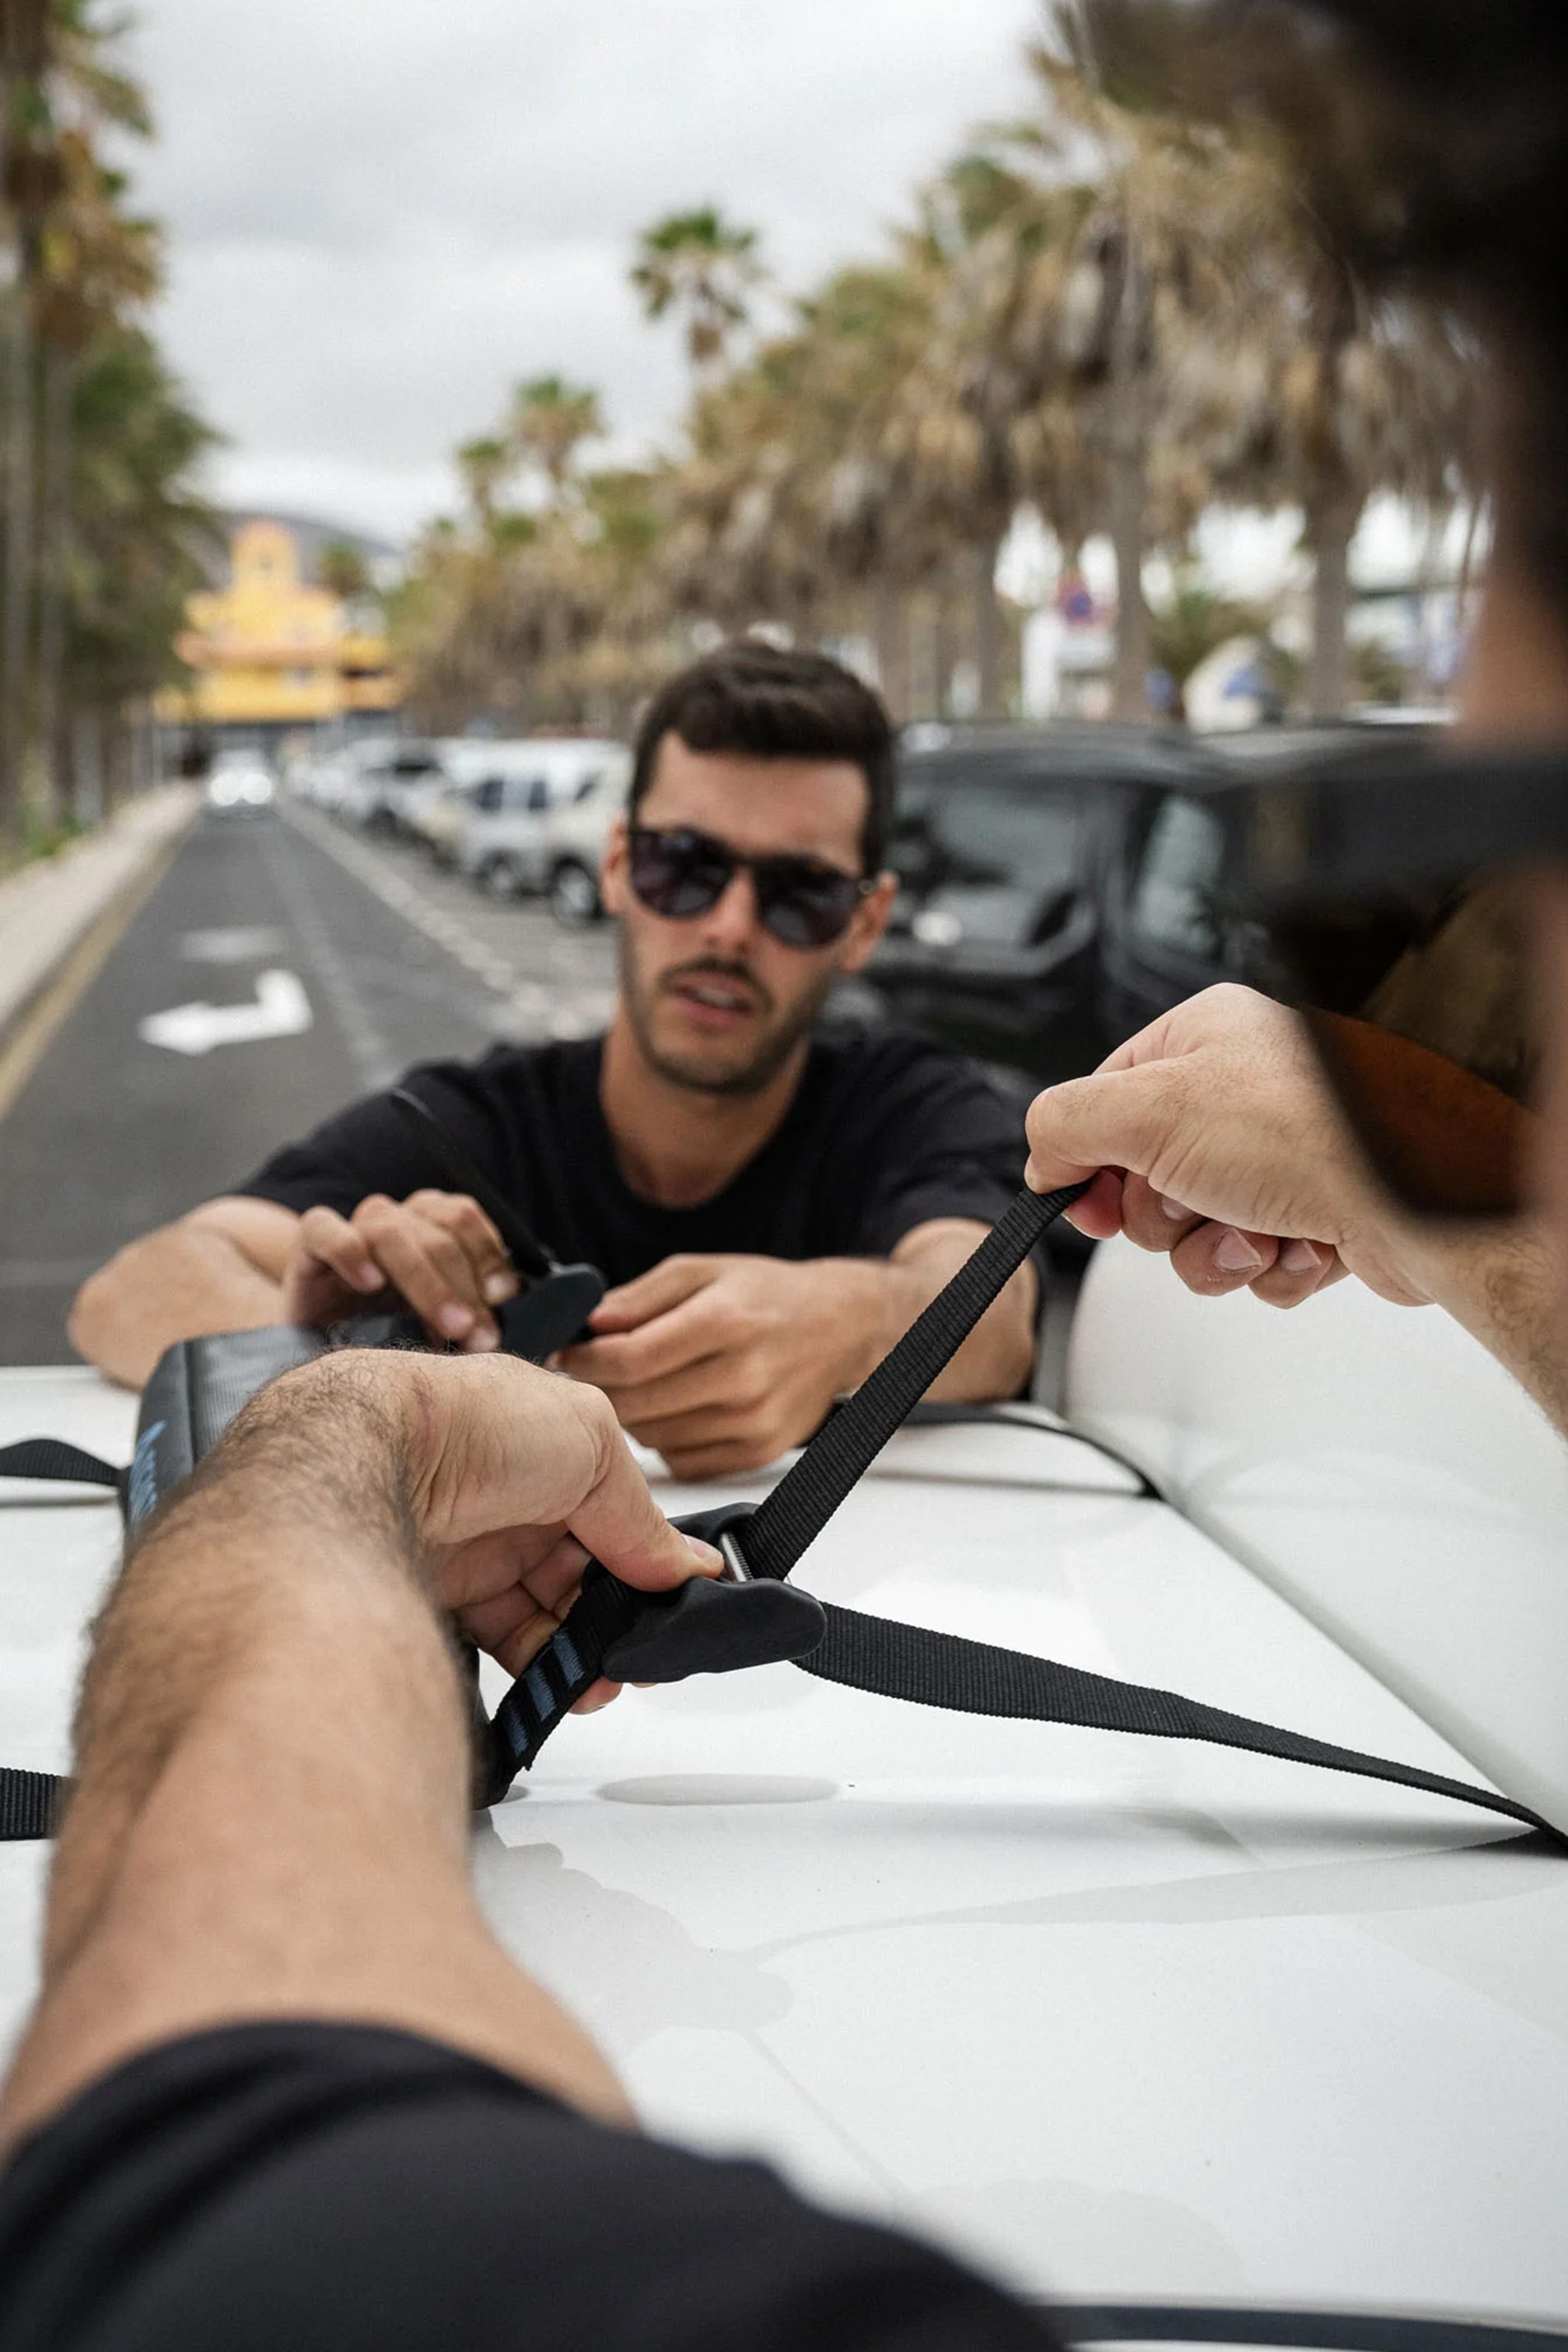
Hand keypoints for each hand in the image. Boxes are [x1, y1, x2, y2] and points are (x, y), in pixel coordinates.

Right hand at [280, 1189, 519, 1348]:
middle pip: (438, 1233)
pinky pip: (326, 1229)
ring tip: (447, 1327)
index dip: (488, 1253)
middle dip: (465, 1287)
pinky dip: (350, 1252)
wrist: (319, 1344)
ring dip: (426, 1281)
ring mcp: (352, 1228)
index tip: (504, 1298)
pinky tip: (370, 1284)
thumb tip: (512, 1321)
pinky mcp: (310, 1243)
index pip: (463, 1217)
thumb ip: (474, 1312)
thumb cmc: (389, 1332)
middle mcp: (395, 1219)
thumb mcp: (439, 1323)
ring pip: (392, 1232)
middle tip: (480, 1337)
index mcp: (430, 1225)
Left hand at [331, 1352, 721, 1704]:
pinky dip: (544, 1666)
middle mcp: (515, 1497)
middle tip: (646, 1649)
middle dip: (621, 1613)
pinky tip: (570, 1681)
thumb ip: (640, 1515)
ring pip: (551, 1612)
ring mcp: (480, 1547)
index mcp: (554, 1448)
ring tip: (610, 1675)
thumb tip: (682, 1566)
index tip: (677, 1600)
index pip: (616, 1515)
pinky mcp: (448, 1596)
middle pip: (586, 1571)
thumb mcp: (594, 1445)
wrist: (371, 1458)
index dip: (648, 1560)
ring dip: (587, 1647)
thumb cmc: (473, 1421)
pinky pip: (507, 1642)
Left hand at [558, 1253, 883, 1478]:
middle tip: (592, 1371)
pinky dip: (666, 1440)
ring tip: (641, 1385)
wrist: (842, 1326)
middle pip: (636, 1404)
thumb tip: (587, 1323)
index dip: (584, 1359)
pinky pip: (683, 1463)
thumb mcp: (702, 1271)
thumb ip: (640, 1296)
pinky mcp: (759, 1452)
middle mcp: (743, 1376)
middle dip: (601, 1389)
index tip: (567, 1352)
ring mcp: (754, 1421)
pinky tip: (676, 1409)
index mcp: (725, 1321)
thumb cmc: (769, 1295)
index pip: (630, 1358)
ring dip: (632, 1416)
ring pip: (653, 1439)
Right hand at [1024, 984, 1429, 1308]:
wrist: (1419, 1201)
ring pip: (1198, 1230)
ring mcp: (1283, 1154)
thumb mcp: (1150, 1108)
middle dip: (1168, 1215)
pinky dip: (1270, 1266)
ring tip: (1260, 1230)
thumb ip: (1068, 1123)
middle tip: (1199, 1200)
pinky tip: (1302, 1243)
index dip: (1090, 1163)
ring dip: (1218, 1249)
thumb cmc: (1311, 1134)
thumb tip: (1043, 1156)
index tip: (1090, 1201)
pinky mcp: (1317, 1211)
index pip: (1106, 1103)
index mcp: (1204, 1038)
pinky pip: (1255, 1260)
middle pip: (1147, 1177)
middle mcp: (1245, 1088)